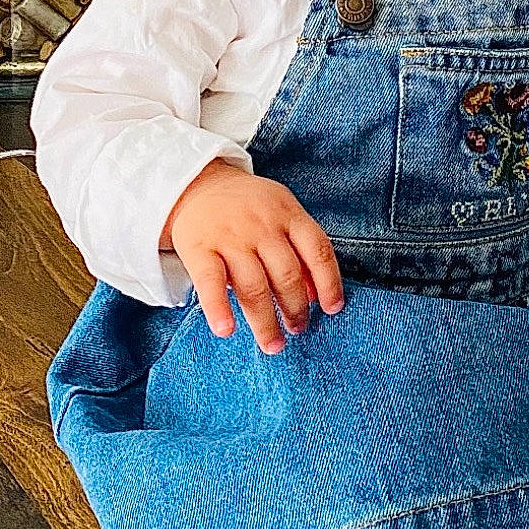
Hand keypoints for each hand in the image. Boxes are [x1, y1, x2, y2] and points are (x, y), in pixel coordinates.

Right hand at [160, 159, 345, 349]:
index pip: (318, 250)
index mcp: (288, 214)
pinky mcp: (200, 249)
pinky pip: (210, 283)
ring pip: (254, 286)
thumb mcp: (281, 213)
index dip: (329, 283)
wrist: (196, 184)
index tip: (332, 309)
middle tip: (298, 329)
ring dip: (265, 322)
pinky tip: (227, 330)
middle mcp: (262, 225)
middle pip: (287, 274)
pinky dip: (219, 308)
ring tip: (273, 344)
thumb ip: (300, 249)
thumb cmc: (248, 207)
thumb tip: (318, 295)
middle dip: (296, 309)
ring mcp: (230, 237)